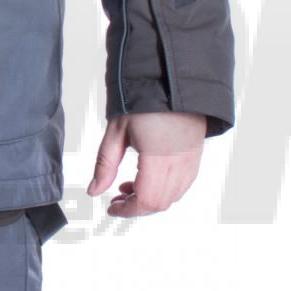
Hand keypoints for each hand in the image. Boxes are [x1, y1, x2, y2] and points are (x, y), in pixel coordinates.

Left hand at [87, 110, 206, 218]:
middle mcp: (179, 162)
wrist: (173, 80)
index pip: (146, 200)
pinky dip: (165, 189)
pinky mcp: (196, 155)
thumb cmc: (146, 99)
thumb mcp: (117, 131)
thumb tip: (94, 189)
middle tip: (118, 198)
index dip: (127, 210)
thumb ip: (105, 164)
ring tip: (130, 186)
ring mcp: (191, 160)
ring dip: (151, 199)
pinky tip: (149, 179)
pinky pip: (183, 184)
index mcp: (159, 157)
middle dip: (136, 206)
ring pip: (173, 196)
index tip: (112, 207)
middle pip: (159, 203)